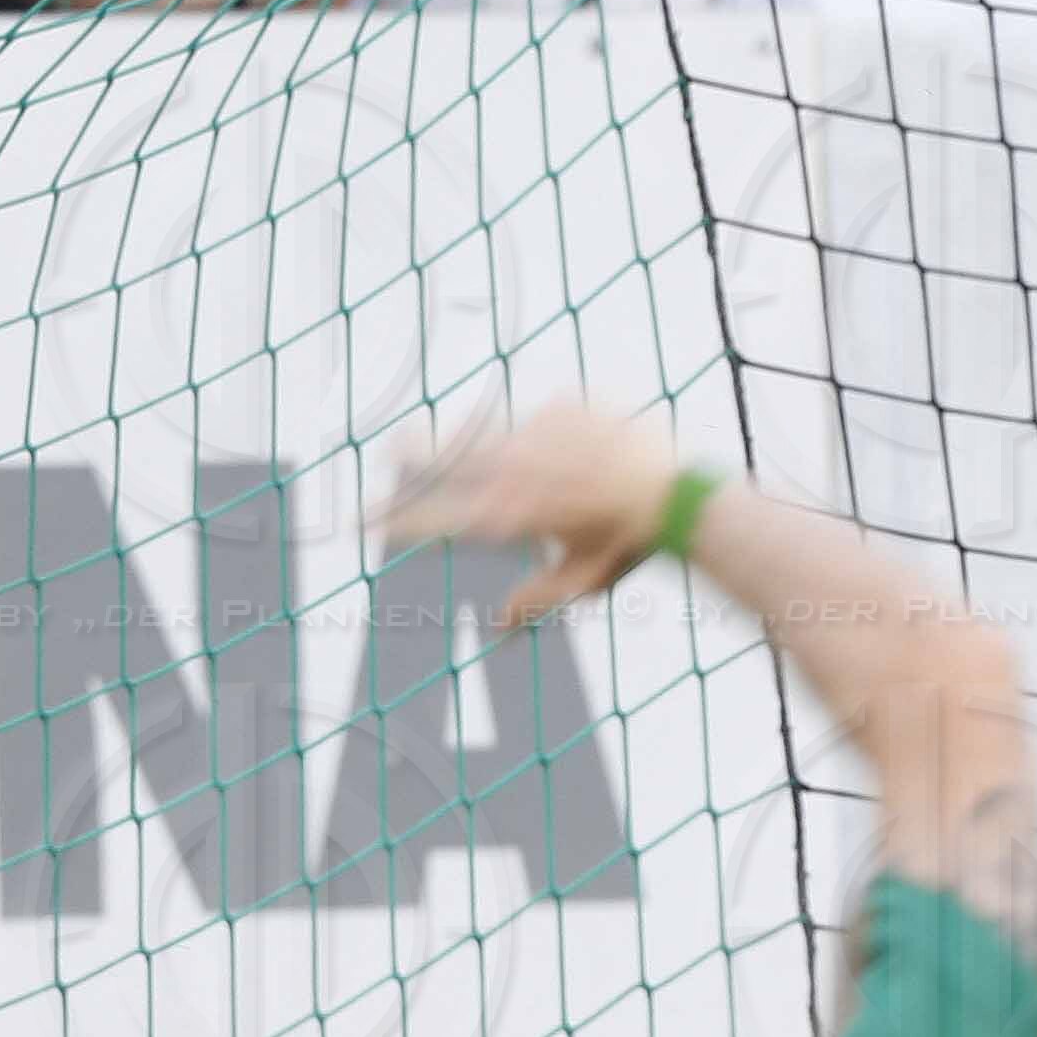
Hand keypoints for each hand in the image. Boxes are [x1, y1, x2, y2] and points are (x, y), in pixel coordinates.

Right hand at [377, 403, 687, 624]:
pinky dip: (553, 433)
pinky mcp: (562, 406)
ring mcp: (534, 431)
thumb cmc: (630, 544)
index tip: (360, 520)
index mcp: (505, 515)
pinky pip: (545, 416)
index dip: (393, 520)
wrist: (676, 494)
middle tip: (394, 453)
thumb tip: (497, 630)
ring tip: (479, 443)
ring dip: (474, 437)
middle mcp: (509, 468)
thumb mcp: (582, 580)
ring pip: (484, 427)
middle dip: (413, 455)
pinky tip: (582, 450)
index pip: (432, 518)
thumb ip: (534, 600)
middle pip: (439, 455)